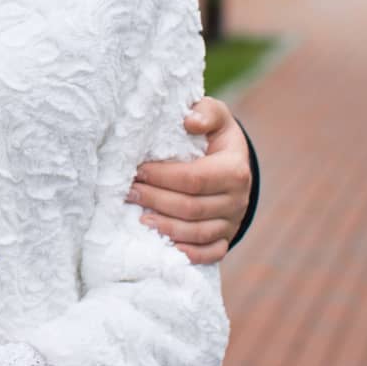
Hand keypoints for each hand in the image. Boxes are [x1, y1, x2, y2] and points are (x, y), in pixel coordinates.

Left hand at [129, 96, 251, 263]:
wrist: (233, 160)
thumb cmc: (214, 134)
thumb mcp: (215, 115)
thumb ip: (206, 112)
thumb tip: (189, 121)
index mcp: (235, 169)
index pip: (194, 179)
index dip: (162, 177)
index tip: (137, 170)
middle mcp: (237, 199)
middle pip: (192, 208)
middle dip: (156, 200)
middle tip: (128, 192)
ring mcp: (233, 221)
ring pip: (198, 233)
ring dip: (166, 228)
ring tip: (139, 218)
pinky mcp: (226, 237)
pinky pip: (210, 253)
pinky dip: (188, 253)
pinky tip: (164, 245)